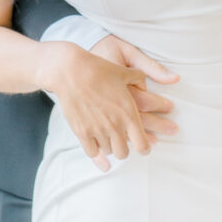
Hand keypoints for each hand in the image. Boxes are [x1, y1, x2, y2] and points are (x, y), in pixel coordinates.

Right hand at [37, 42, 172, 171]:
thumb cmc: (98, 68)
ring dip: (112, 147)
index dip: (146, 147)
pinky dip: (97, 152)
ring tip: (112, 140)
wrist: (70, 70)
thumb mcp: (124, 72)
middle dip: (128, 148)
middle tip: (127, 141)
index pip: (142, 144)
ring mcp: (97, 130)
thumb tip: (150, 82)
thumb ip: (140, 80)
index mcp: (128, 112)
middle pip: (125, 153)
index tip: (147, 144)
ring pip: (109, 152)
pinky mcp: (81, 131)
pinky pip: (92, 152)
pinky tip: (99, 150)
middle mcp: (114, 124)